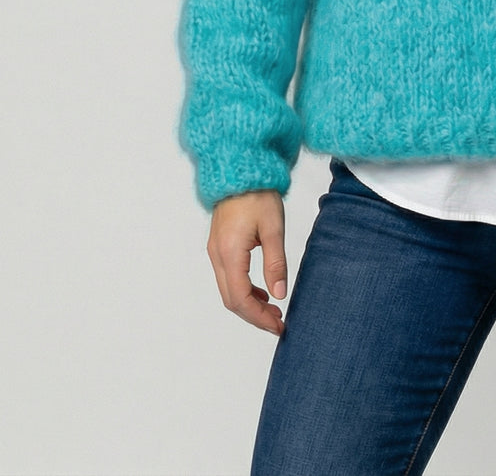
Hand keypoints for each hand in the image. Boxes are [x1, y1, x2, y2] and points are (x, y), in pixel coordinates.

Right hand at [207, 189, 287, 334]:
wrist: (240, 170)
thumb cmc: (258, 194)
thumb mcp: (273, 228)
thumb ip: (275, 263)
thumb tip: (279, 294)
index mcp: (229, 253)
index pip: (241, 299)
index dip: (259, 317)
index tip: (278, 325)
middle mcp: (217, 255)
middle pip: (231, 300)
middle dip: (254, 316)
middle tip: (278, 323)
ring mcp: (216, 251)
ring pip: (228, 290)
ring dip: (249, 305)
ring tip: (273, 310)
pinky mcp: (220, 246)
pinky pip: (228, 277)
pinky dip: (244, 290)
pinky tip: (262, 292)